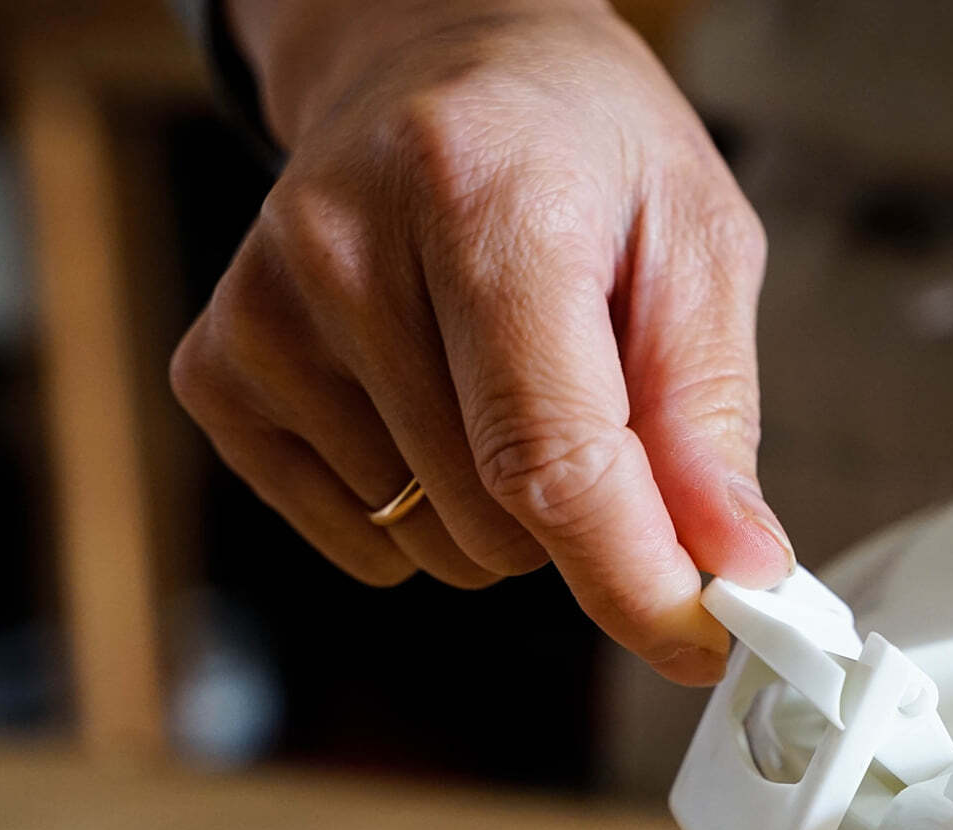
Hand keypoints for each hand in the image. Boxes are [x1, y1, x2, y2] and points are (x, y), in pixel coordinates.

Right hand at [170, 0, 789, 684]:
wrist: (434, 65)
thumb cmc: (578, 151)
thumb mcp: (697, 246)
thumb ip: (710, 419)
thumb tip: (735, 573)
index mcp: (484, 195)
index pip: (551, 456)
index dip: (633, 578)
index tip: (702, 642)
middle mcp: (346, 248)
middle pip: (497, 520)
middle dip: (587, 516)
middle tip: (601, 400)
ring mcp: (264, 313)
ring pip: (433, 544)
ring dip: (503, 507)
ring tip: (505, 370)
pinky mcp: (217, 368)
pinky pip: (360, 539)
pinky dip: (424, 510)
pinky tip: (432, 397)